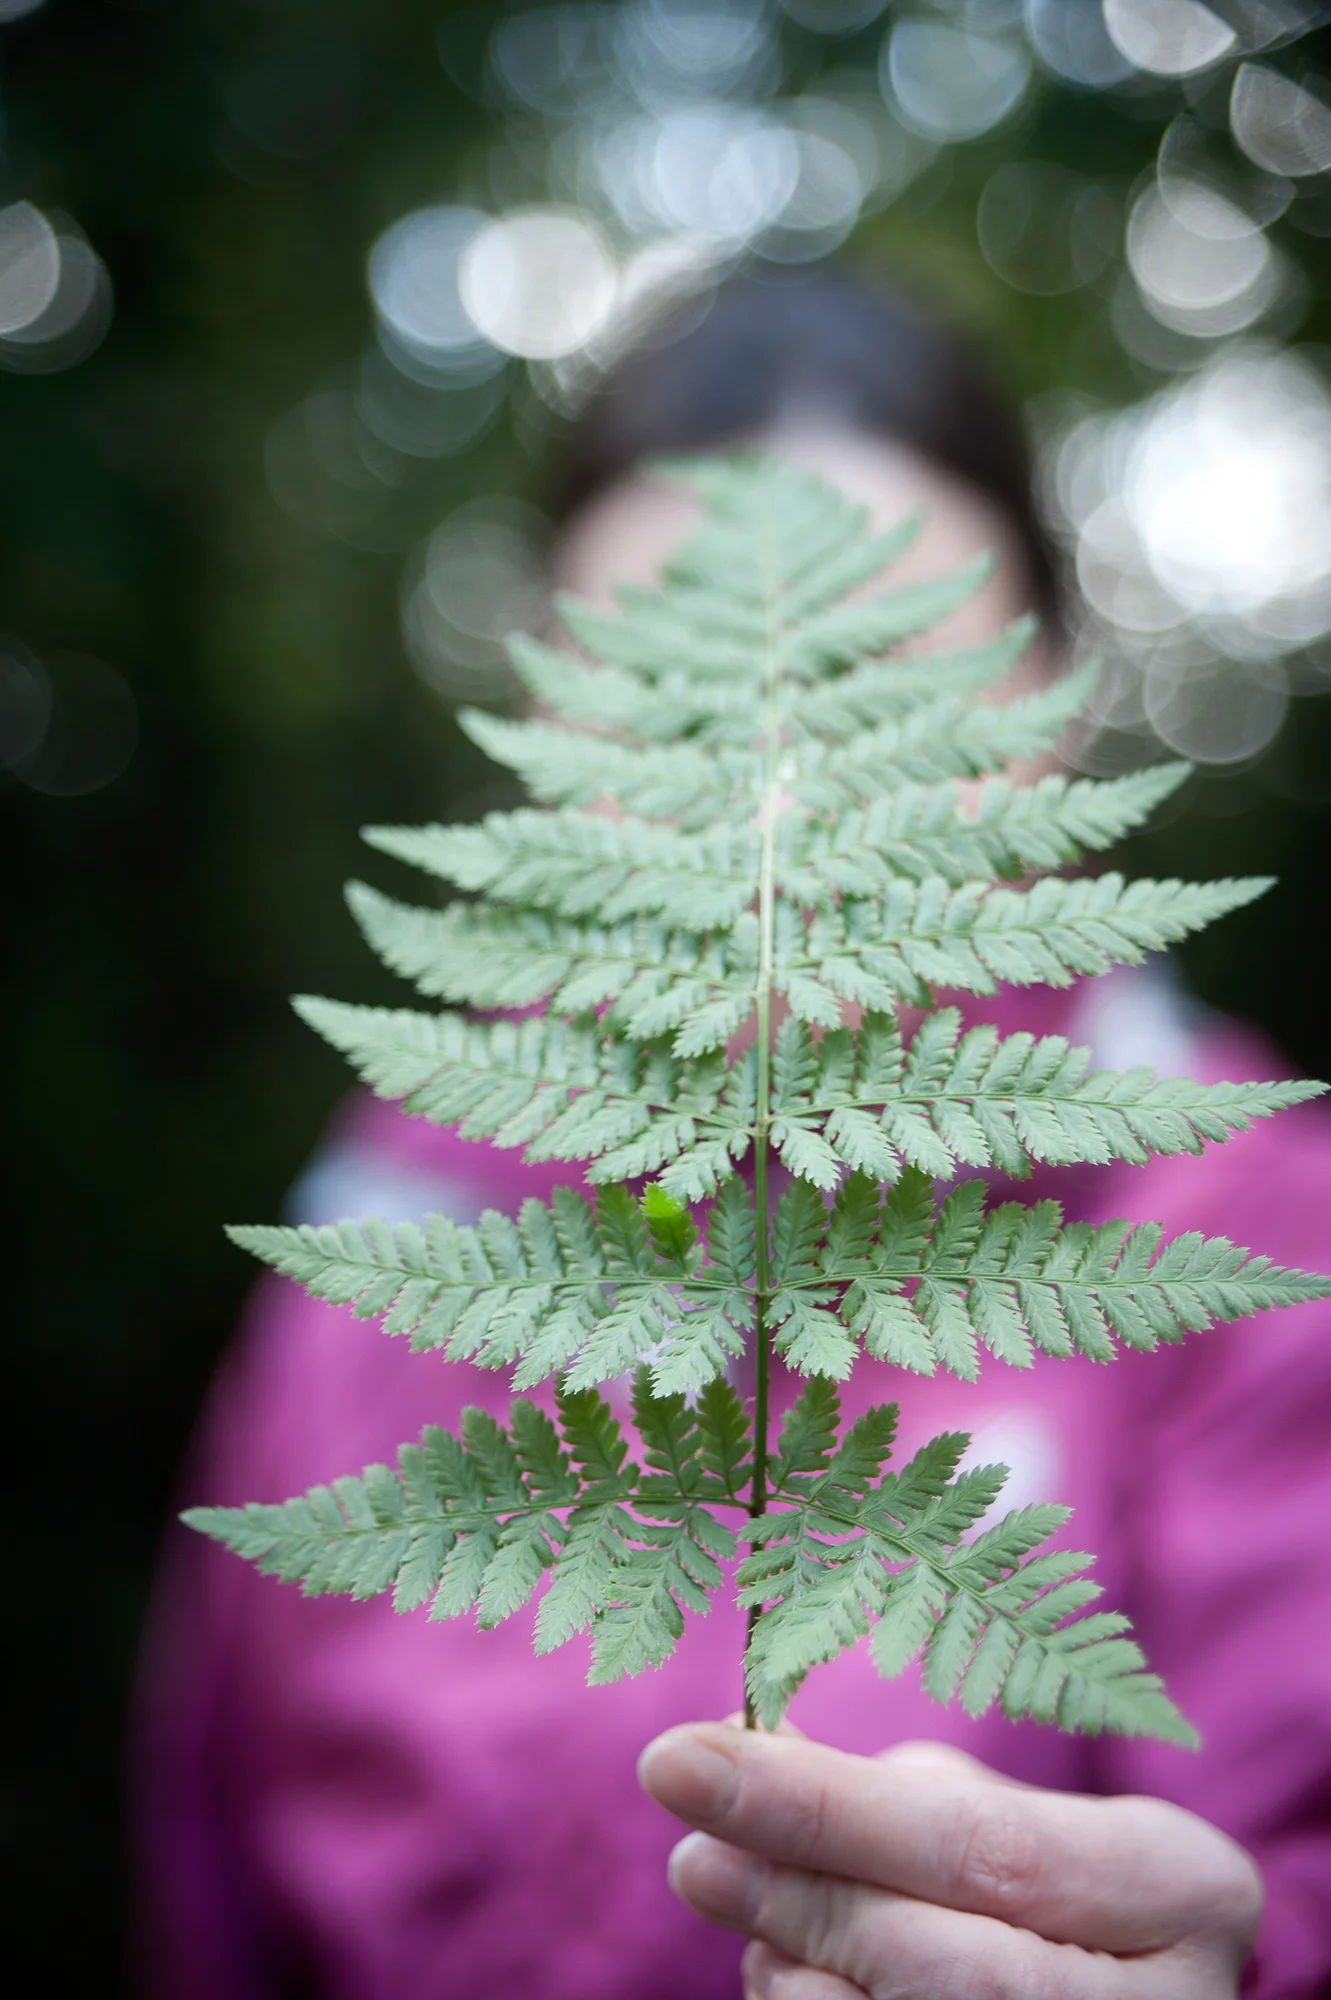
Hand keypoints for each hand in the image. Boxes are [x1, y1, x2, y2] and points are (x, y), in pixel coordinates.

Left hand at [637, 1725, 1261, 1998]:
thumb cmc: (1056, 1892)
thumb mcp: (1008, 1814)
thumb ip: (885, 1793)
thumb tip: (722, 1751)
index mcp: (1181, 1891)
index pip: (976, 1848)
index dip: (818, 1807)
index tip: (680, 1757)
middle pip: (930, 1965)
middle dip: (796, 1899)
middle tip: (694, 1852)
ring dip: (789, 1972)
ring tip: (769, 1917)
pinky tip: (798, 1976)